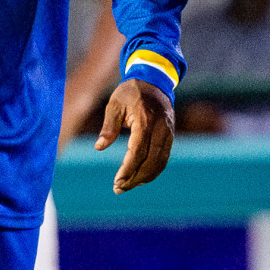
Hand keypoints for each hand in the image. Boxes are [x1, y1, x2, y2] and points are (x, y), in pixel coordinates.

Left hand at [95, 79, 173, 193]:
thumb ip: (108, 127)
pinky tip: (140, 177)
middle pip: (150, 161)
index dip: (128, 169)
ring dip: (145, 177)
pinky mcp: (170, 136)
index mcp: (145, 121)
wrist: (153, 81)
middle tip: (119, 188)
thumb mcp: (114, 105)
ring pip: (160, 162)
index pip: (138, 152)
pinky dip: (153, 170)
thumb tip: (99, 148)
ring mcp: (168, 133)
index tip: (117, 181)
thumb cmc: (129, 93)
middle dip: (135, 178)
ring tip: (127, 186)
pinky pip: (164, 158)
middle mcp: (160, 129)